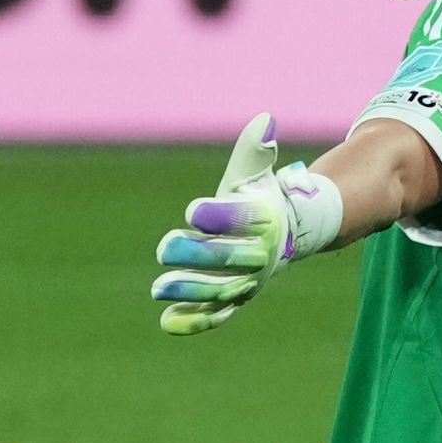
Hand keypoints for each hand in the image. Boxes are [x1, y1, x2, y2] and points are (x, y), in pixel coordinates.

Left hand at [151, 113, 313, 334]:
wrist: (284, 232)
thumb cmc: (258, 196)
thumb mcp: (253, 172)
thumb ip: (253, 151)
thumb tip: (265, 120)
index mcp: (264, 218)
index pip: (240, 218)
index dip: (216, 215)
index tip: (193, 211)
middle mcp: (260, 253)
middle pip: (228, 258)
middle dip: (196, 255)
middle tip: (163, 248)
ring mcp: (249, 281)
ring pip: (221, 290)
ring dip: (190, 291)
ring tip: (157, 288)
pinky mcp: (235, 300)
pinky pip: (216, 315)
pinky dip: (194, 322)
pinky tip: (166, 321)